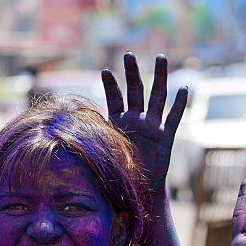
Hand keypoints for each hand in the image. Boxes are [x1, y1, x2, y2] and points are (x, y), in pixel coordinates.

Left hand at [102, 52, 186, 194]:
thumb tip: (61, 135)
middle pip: (135, 91)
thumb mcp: (100, 155)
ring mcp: (152, 127)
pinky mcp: (165, 137)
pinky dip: (179, 104)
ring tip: (160, 58)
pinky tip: (183, 88)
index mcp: (119, 124)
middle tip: (129, 54)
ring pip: (157, 97)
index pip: (114, 99)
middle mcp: (136, 121)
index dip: (111, 86)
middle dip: (132, 73)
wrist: (134, 190)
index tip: (105, 70)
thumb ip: (88, 142)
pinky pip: (174, 118)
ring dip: (160, 77)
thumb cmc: (116, 173)